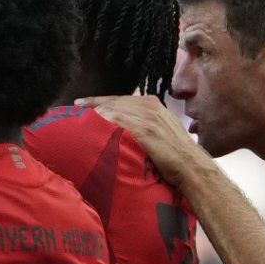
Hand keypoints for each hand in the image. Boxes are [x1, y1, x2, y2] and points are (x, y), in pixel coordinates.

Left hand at [87, 91, 211, 186]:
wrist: (190, 165)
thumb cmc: (176, 154)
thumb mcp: (161, 130)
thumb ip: (145, 124)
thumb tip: (125, 129)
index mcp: (152, 103)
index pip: (119, 98)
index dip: (99, 100)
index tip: (82, 104)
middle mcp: (148, 105)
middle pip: (112, 102)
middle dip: (91, 106)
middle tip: (73, 112)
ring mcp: (146, 116)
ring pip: (111, 110)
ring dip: (93, 117)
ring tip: (76, 123)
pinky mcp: (143, 129)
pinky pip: (116, 122)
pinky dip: (101, 124)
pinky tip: (88, 130)